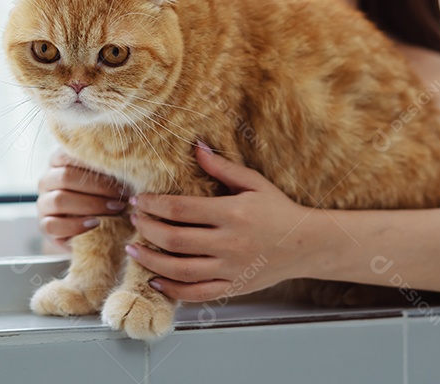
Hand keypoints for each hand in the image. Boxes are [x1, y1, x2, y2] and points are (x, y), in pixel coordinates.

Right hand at [36, 150, 130, 250]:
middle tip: (122, 195)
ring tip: (115, 209)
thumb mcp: (103, 180)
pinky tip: (95, 224)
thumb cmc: (100, 197)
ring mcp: (43, 203)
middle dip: (98, 187)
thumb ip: (107, 169)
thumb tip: (126, 163)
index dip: (92, 161)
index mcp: (58, 162)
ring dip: (91, 205)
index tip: (117, 168)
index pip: (68, 154)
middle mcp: (47, 180)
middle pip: (66, 177)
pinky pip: (54, 225)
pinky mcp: (44, 225)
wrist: (87, 229)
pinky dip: (76, 225)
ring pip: (60, 200)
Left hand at [126, 141, 314, 301]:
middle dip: (147, 230)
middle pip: (175, 239)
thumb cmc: (278, 210)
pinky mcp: (233, 286)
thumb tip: (196, 146)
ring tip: (134, 250)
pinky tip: (156, 280)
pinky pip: (197, 293)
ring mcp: (231, 268)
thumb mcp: (254, 183)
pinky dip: (173, 290)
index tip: (138, 200)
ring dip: (151, 261)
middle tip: (133, 220)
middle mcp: (230, 243)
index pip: (181, 210)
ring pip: (181, 270)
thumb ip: (222, 167)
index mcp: (232, 213)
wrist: (306, 245)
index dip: (154, 205)